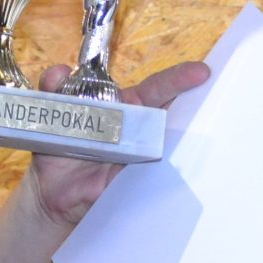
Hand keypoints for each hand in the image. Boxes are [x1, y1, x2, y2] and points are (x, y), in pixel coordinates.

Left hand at [25, 59, 210, 229]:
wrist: (52, 190)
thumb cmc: (59, 145)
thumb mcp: (53, 112)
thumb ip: (55, 89)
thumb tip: (58, 72)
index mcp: (126, 106)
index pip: (157, 89)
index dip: (178, 79)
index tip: (201, 71)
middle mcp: (139, 129)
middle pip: (173, 114)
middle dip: (192, 105)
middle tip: (209, 96)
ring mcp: (142, 156)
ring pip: (170, 144)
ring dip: (183, 138)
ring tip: (203, 131)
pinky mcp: (137, 182)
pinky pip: (157, 178)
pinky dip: (168, 174)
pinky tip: (174, 171)